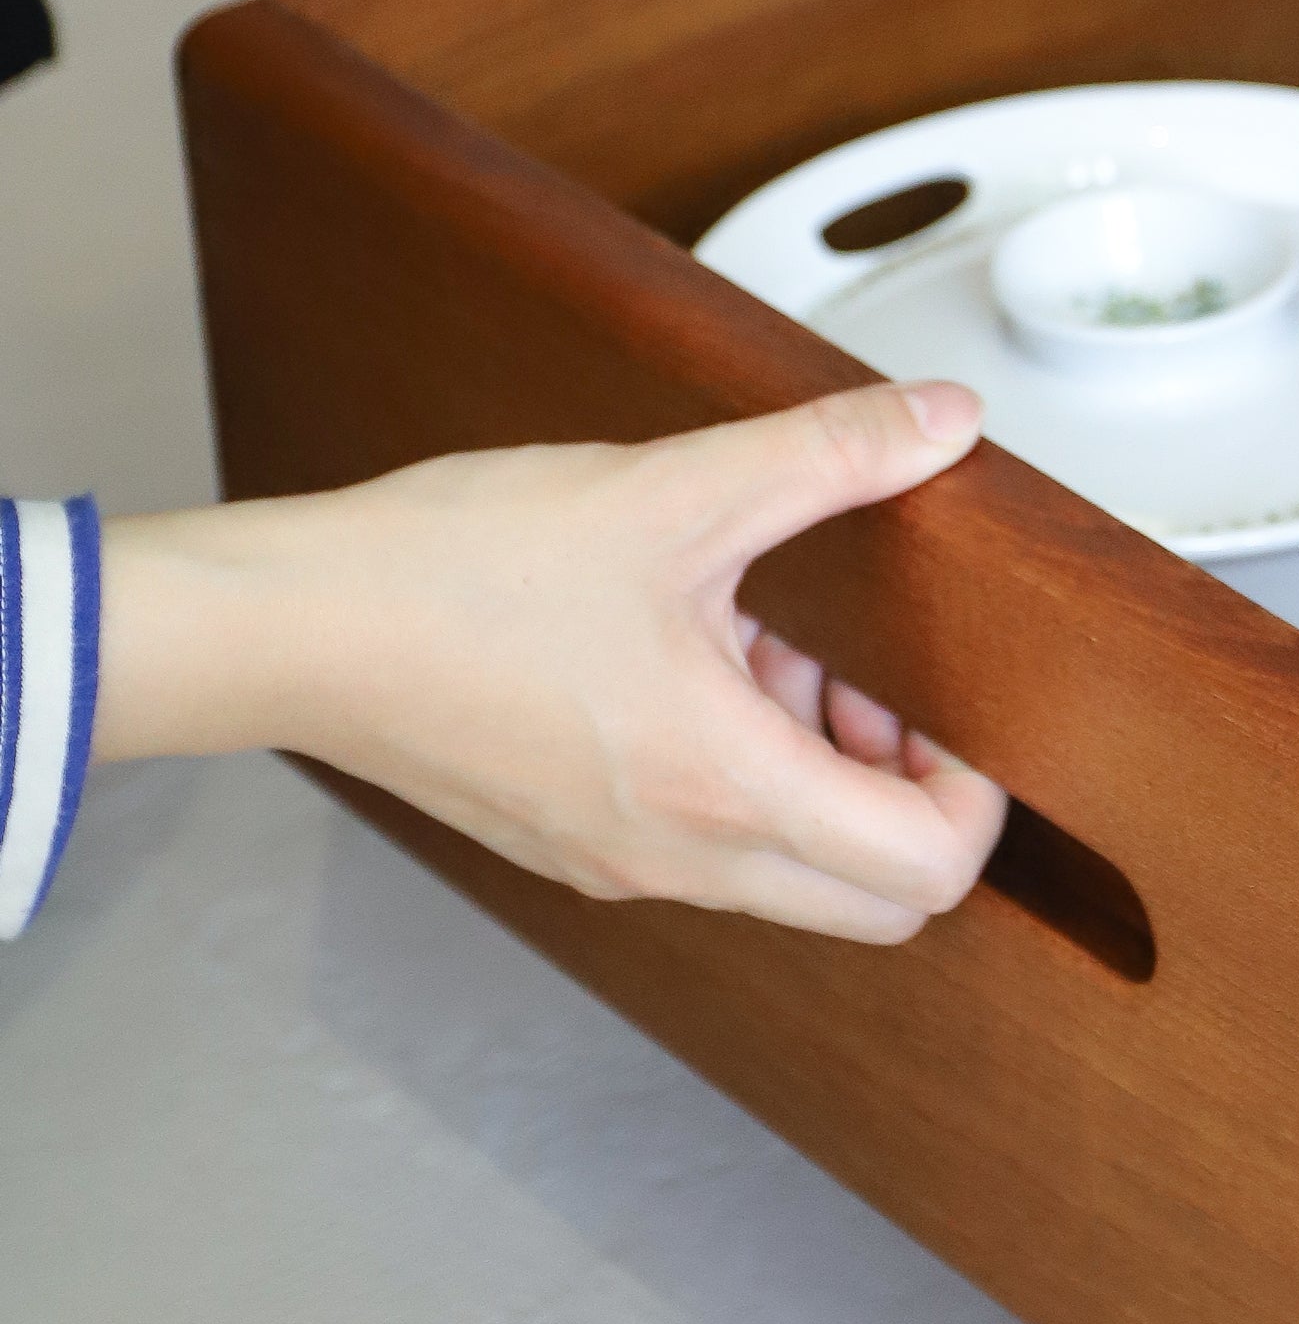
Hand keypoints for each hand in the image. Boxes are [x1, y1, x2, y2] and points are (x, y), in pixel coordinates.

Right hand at [96, 383, 1006, 943]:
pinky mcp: (572, 842)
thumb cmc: (457, 574)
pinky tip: (699, 655)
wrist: (297, 627)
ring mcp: (619, 864)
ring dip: (821, 776)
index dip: (975, 795)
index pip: (924, 875)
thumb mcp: (673, 489)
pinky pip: (705, 846)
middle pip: (873, 903)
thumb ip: (827, 454)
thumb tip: (940, 420)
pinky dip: (741, 774)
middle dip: (910, 799)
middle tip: (882, 691)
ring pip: (786, 872)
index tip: (956, 708)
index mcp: (720, 789)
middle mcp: (678, 858)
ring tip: (782, 649)